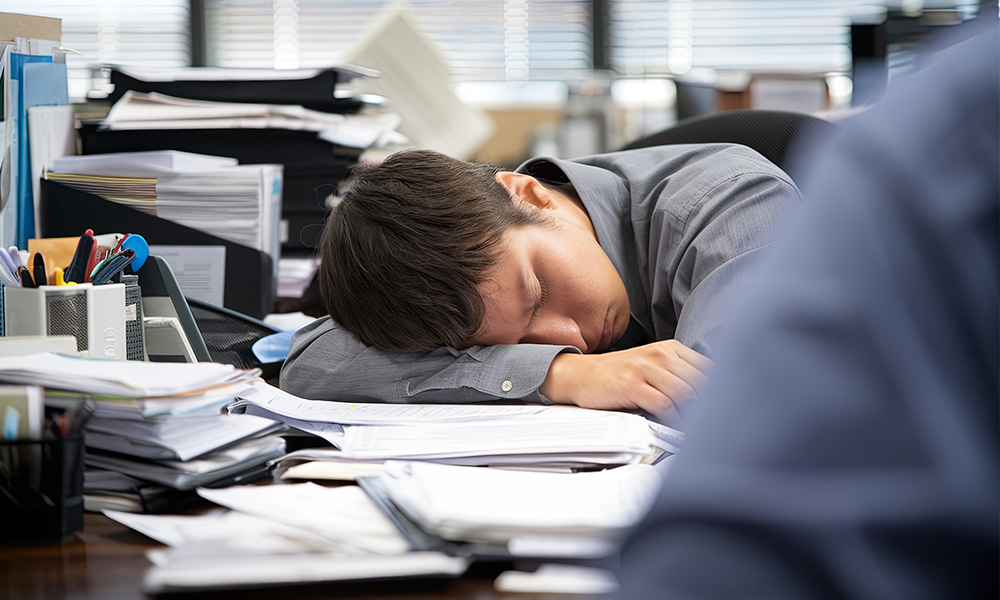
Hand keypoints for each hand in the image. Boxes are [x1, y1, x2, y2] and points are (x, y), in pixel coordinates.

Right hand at [538, 339, 712, 420]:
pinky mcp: (632, 385)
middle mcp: (660, 355)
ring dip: (691, 415)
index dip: (720, 390)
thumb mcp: (651, 365)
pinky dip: (672, 419)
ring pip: (686, 393)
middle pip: (701, 382)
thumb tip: (709, 395)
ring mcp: (646, 368)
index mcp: (670, 349)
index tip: (723, 407)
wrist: (580, 374)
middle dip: (708, 405)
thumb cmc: (617, 374)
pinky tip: (672, 424)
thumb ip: (678, 374)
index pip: (709, 368)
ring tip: (692, 427)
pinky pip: (664, 405)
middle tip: (711, 423)